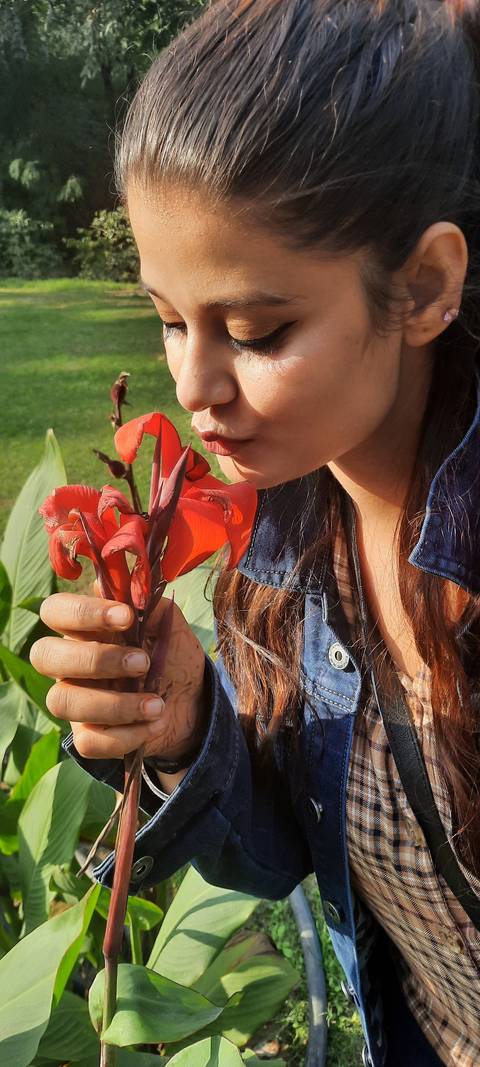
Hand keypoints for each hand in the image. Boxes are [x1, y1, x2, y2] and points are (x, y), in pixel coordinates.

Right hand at [30, 592, 205, 761]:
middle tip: (143, 663)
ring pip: (61, 702)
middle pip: (43, 656)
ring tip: (156, 704)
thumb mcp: (169, 626)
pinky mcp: (88, 736)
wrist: (193, 702)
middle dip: (95, 659)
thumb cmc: (172, 656)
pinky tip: (153, 725)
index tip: (126, 617)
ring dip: (114, 704)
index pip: (55, 611)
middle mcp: (70, 664)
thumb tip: (131, 585)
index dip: (81, 612)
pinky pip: (87, 741)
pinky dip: (125, 736)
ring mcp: (75, 701)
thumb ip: (151, 605)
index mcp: (84, 630)